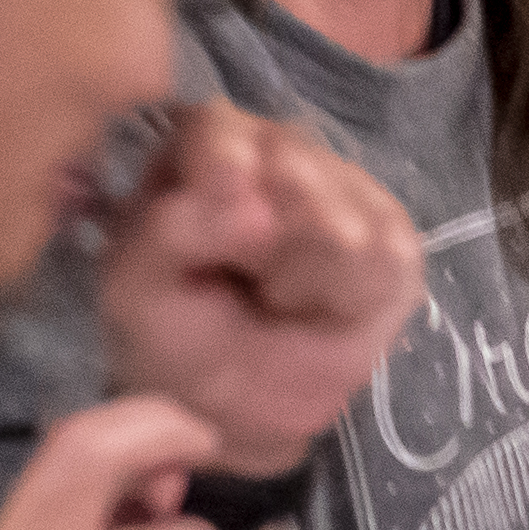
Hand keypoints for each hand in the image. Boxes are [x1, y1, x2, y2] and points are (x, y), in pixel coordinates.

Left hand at [95, 105, 420, 475]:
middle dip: (263, 243)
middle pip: (291, 168)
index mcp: (200, 146)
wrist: (240, 402)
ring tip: (276, 298)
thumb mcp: (136, 289)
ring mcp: (343, 184)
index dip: (222, 162)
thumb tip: (252, 211)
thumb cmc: (178, 332)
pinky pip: (382, 258)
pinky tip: (320, 307)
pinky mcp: (392, 232)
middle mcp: (277, 148)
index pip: (217, 126)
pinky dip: (345, 296)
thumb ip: (170, 235)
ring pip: (340, 221)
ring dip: (302, 277)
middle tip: (241, 282)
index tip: (221, 204)